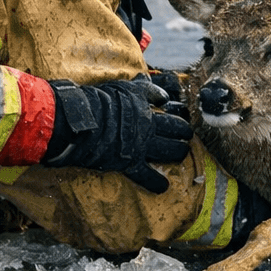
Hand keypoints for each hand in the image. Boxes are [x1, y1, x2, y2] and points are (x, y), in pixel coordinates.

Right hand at [44, 78, 192, 193]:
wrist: (83, 122)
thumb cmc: (99, 101)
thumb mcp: (123, 87)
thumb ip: (142, 88)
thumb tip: (153, 85)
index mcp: (146, 107)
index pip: (171, 109)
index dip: (180, 113)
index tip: (183, 115)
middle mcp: (148, 127)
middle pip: (177, 130)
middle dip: (184, 132)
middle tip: (186, 134)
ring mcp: (141, 146)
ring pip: (170, 151)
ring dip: (178, 153)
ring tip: (181, 153)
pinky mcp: (130, 163)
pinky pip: (147, 176)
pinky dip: (156, 182)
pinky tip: (163, 186)